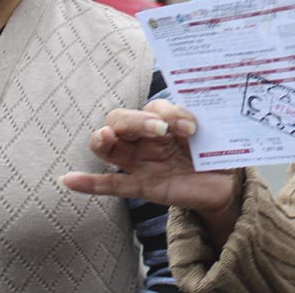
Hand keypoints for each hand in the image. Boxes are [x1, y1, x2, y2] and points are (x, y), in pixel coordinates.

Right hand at [61, 99, 240, 214]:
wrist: (227, 183)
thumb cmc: (218, 150)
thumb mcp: (215, 133)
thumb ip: (202, 122)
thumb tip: (194, 117)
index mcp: (164, 119)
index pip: (154, 108)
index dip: (170, 113)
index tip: (191, 125)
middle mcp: (148, 138)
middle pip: (122, 121)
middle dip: (135, 121)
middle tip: (161, 130)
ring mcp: (142, 162)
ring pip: (111, 148)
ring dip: (105, 140)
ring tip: (107, 138)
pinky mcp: (143, 186)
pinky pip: (110, 185)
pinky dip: (88, 183)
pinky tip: (67, 180)